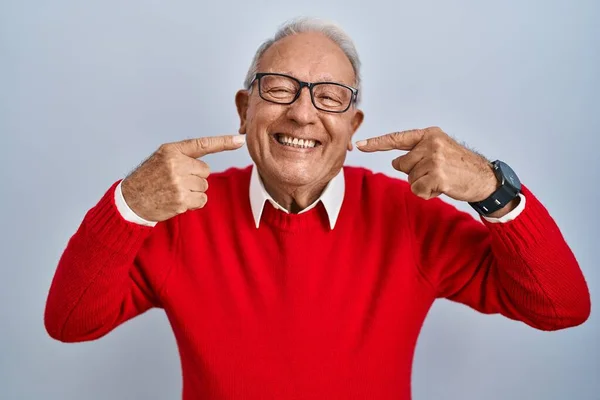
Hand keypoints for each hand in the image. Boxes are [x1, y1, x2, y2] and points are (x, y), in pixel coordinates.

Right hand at [121, 135, 245, 221]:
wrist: (130, 200)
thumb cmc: (149, 178)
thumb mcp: (161, 158)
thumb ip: (183, 156)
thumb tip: (206, 168)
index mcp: (172, 151)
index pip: (202, 144)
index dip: (223, 142)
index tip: (240, 140)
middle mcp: (176, 164)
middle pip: (205, 171)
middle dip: (194, 178)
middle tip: (175, 181)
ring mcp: (179, 183)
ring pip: (204, 187)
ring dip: (193, 191)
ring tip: (173, 191)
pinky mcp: (181, 200)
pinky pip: (201, 200)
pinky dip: (193, 203)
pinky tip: (177, 201)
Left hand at [355, 127, 496, 201]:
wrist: (485, 179)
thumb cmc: (460, 167)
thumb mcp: (439, 151)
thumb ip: (416, 153)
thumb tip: (395, 162)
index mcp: (429, 134)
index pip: (397, 138)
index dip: (376, 143)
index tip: (359, 145)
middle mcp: (430, 143)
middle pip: (401, 164)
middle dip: (414, 173)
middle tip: (437, 173)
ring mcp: (434, 158)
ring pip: (409, 178)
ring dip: (422, 184)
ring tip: (442, 179)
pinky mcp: (437, 175)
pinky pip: (417, 190)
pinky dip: (427, 193)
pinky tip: (442, 187)